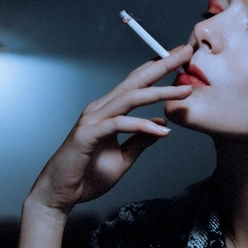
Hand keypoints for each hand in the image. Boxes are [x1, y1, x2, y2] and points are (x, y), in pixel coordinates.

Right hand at [26, 45, 193, 216]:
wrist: (61, 194)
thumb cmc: (87, 176)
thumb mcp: (124, 157)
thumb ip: (140, 140)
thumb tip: (160, 124)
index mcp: (109, 112)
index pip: (136, 84)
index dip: (158, 68)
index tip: (180, 57)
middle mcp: (101, 109)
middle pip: (135, 81)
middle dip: (162, 65)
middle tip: (186, 52)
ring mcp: (93, 120)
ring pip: (130, 98)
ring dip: (160, 92)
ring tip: (185, 89)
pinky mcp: (88, 135)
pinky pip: (120, 125)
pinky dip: (143, 126)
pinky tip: (162, 130)